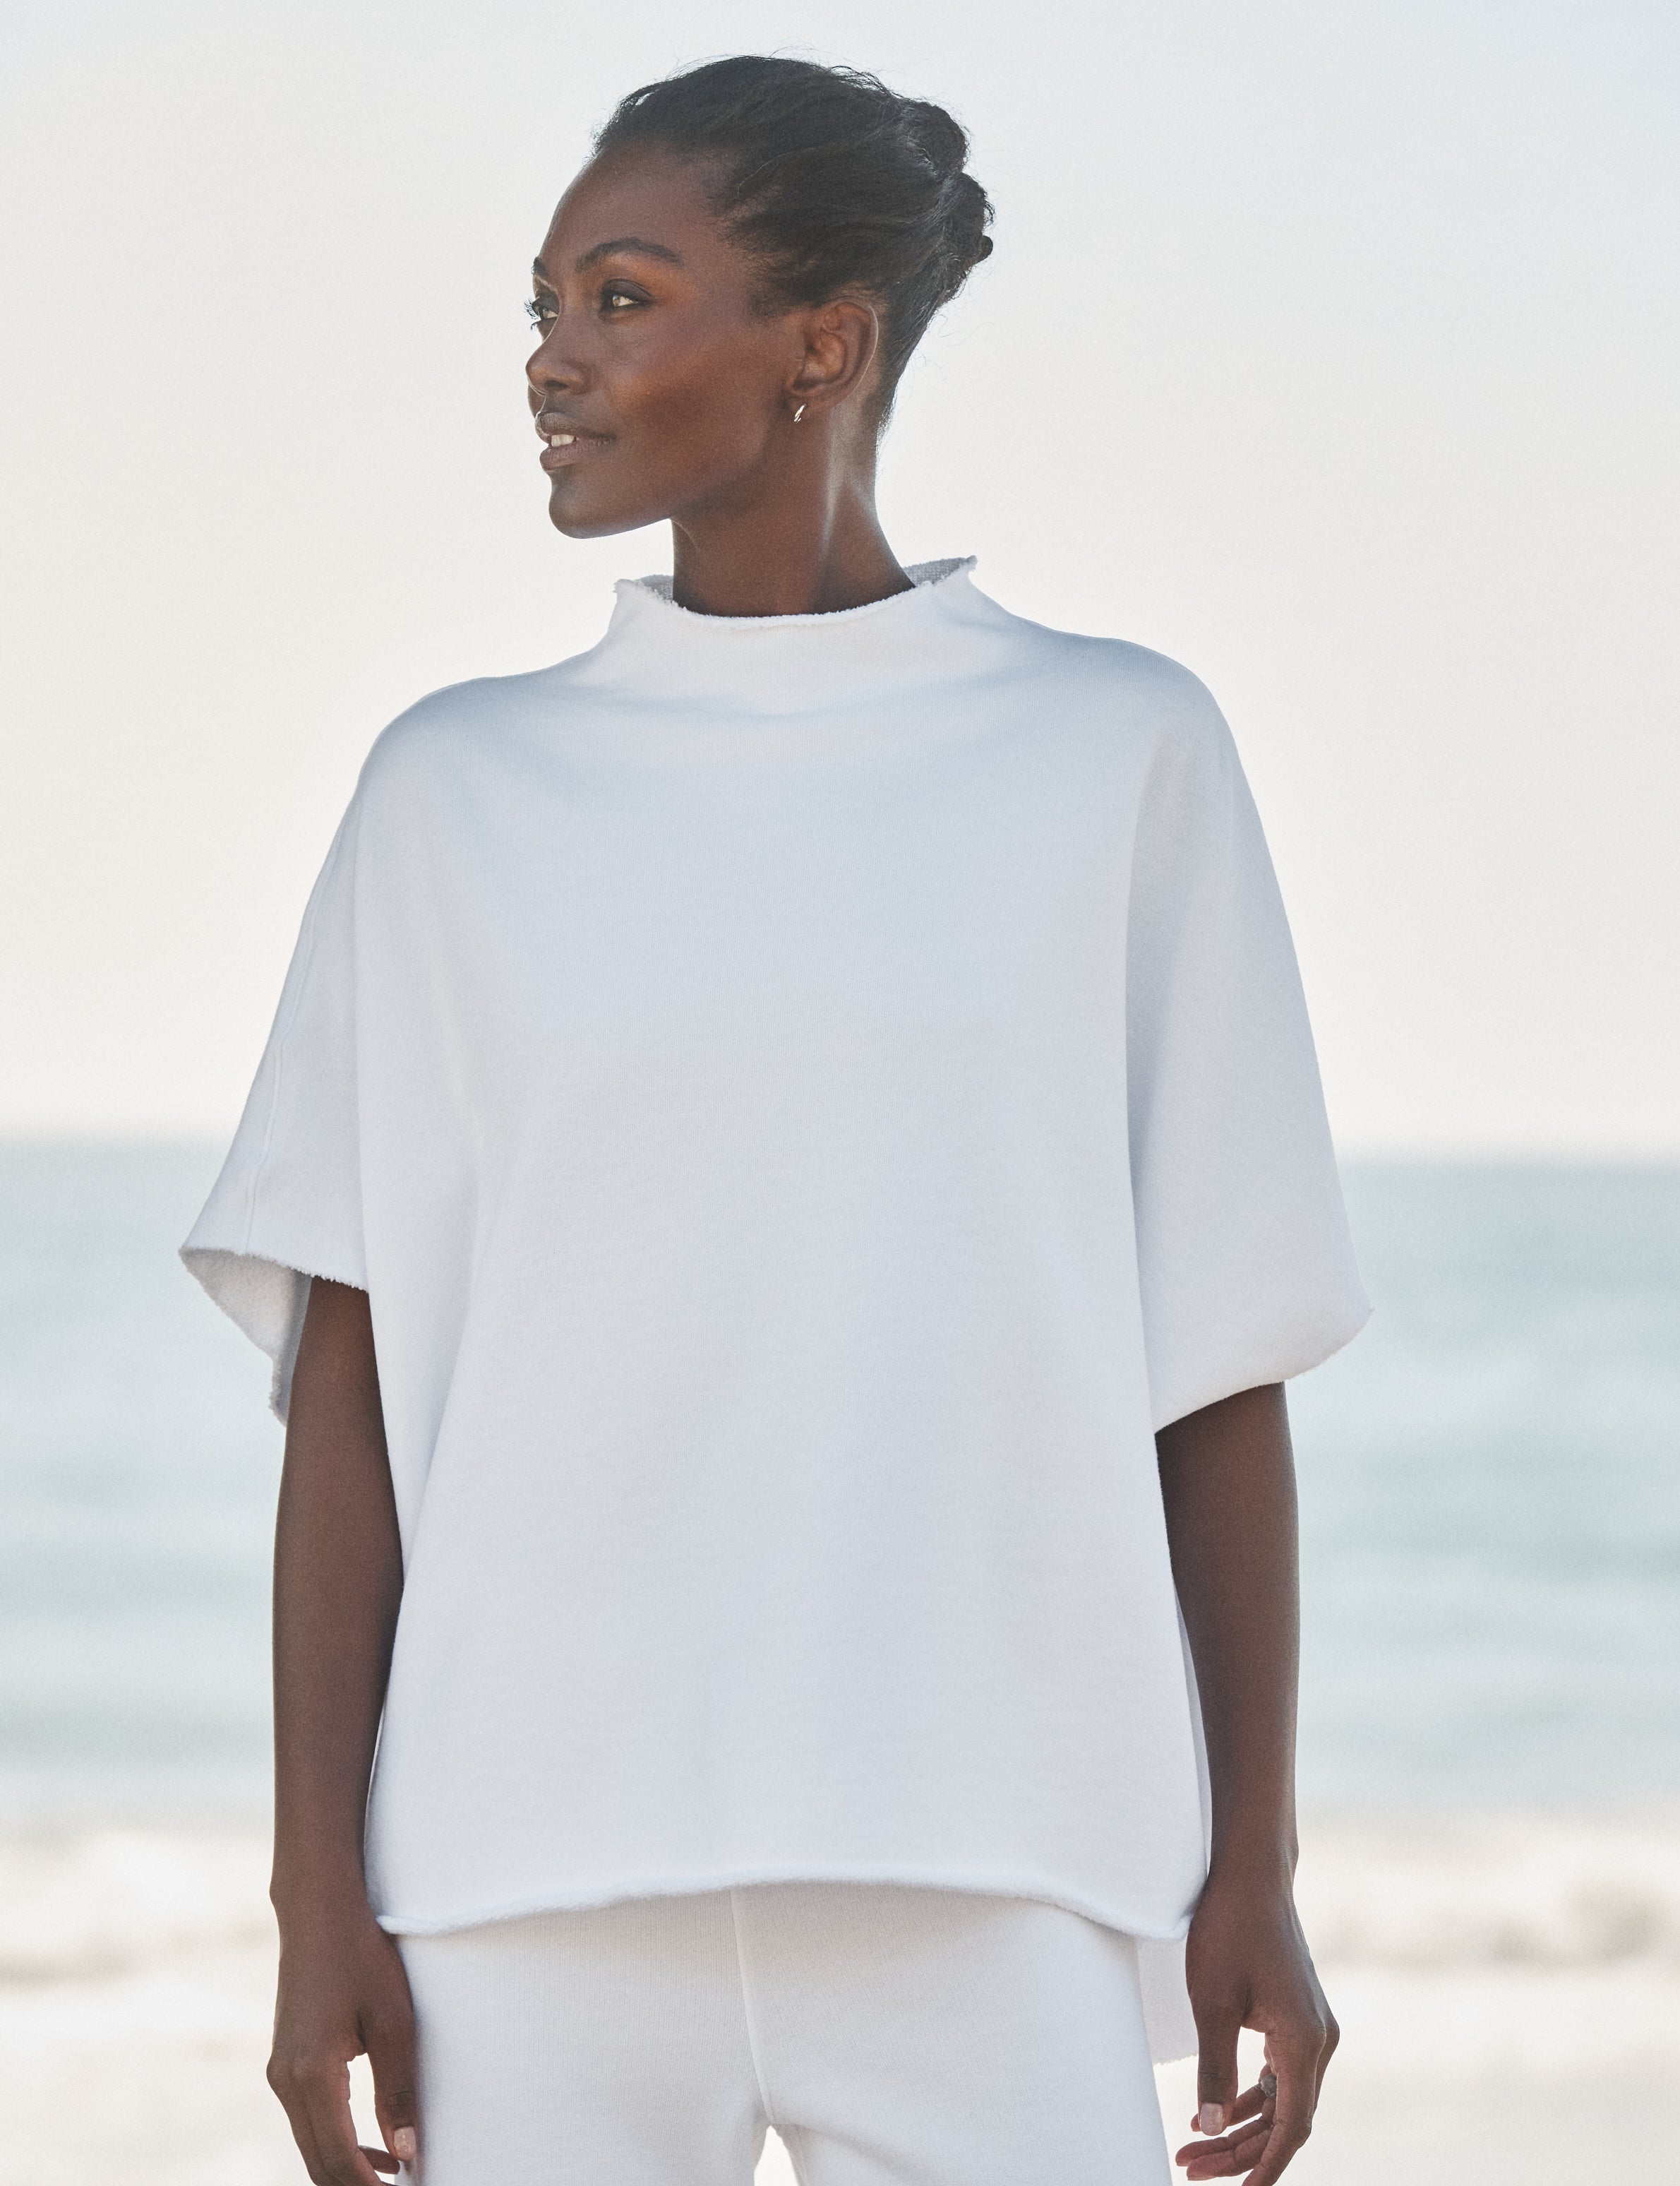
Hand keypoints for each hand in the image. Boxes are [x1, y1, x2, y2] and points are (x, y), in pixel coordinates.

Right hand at [267, 1893, 419, 2183]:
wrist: (319, 1911)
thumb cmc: (361, 1956)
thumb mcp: (393, 2021)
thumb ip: (399, 2090)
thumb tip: (408, 2152)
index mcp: (310, 2074)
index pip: (337, 2159)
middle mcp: (285, 2081)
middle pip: (318, 2163)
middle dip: (355, 2185)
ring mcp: (280, 2072)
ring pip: (311, 2145)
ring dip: (347, 2167)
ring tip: (396, 2172)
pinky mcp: (285, 2062)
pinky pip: (308, 2120)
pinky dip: (337, 2141)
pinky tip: (374, 2143)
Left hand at [1175, 1868, 1337, 2182]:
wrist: (1250, 1873)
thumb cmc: (1228, 1929)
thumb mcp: (1211, 2001)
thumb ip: (1215, 2069)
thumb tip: (1210, 2129)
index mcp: (1304, 2041)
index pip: (1290, 2127)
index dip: (1265, 2166)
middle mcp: (1318, 2040)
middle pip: (1284, 2119)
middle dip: (1238, 2151)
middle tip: (1188, 2170)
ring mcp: (1310, 2028)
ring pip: (1280, 2099)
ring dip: (1240, 2126)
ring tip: (1192, 2151)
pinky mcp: (1296, 2017)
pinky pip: (1278, 2074)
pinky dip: (1250, 2097)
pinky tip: (1214, 2112)